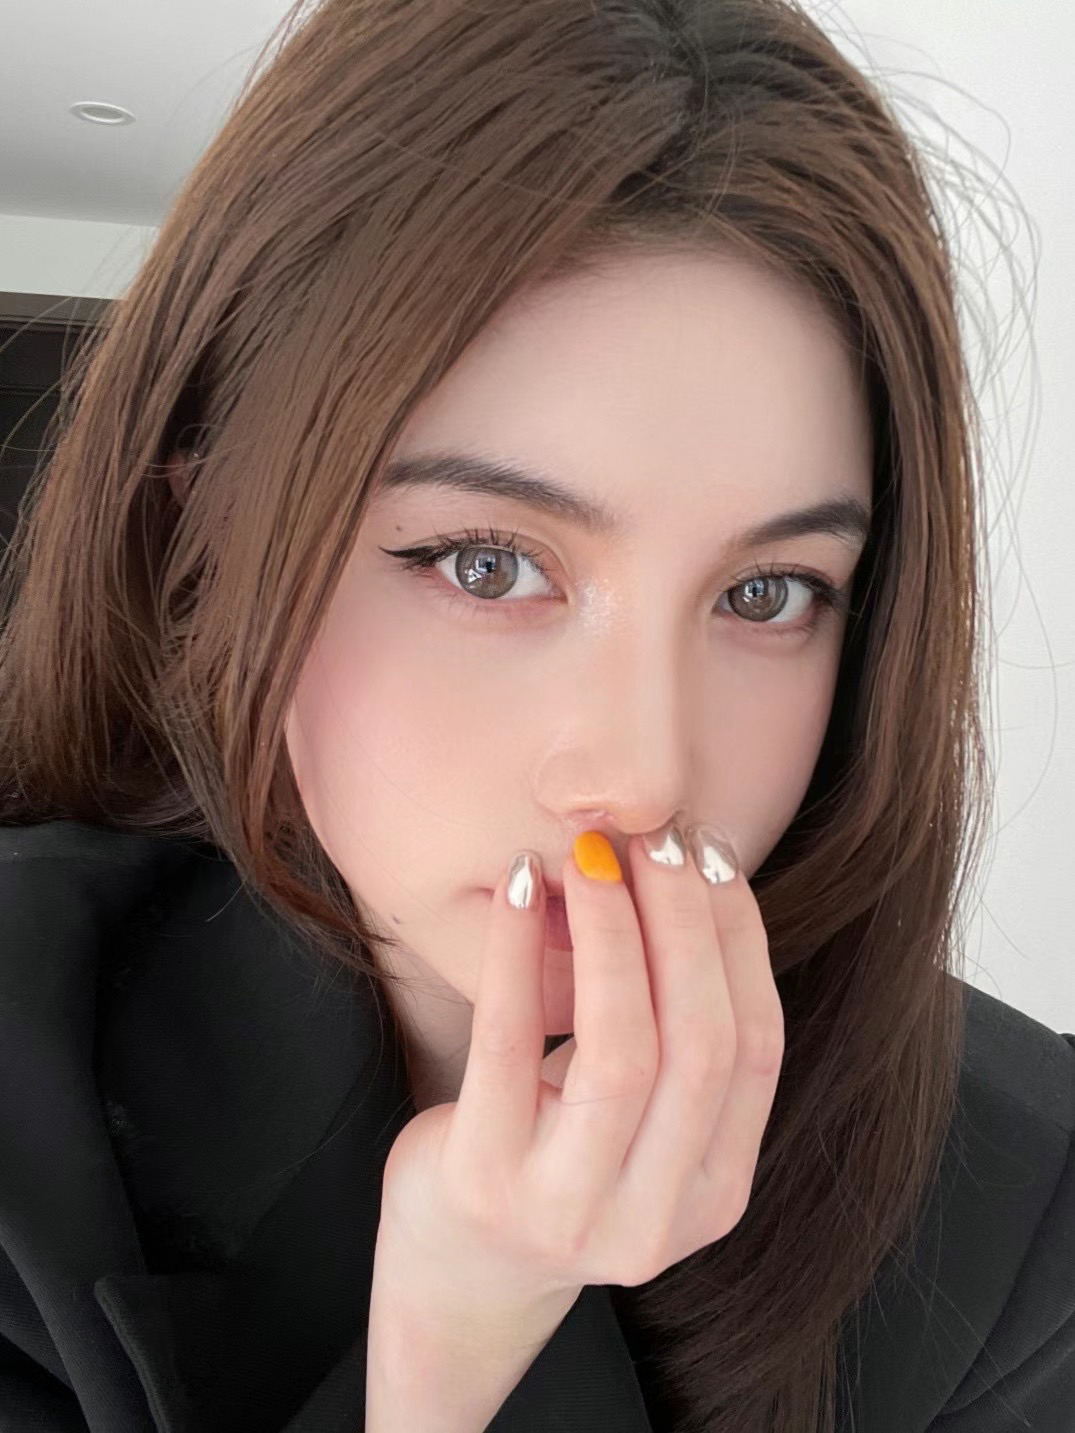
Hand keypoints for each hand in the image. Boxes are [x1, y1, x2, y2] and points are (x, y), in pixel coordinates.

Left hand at [371, 819, 785, 1354]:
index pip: (756, 1047)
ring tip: (591, 854)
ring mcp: (568, 1211)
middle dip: (684, 923)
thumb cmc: (558, 1156)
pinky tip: (519, 887)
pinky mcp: (484, 1181)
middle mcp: (654, 1218)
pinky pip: (511, 1044)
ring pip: (623, 1052)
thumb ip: (679, 1031)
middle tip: (653, 836)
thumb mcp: (641, 1117)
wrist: (457, 1266)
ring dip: (614, 932)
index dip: (740, 938)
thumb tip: (698, 872)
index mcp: (714, 1192)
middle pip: (701, 1045)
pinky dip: (519, 953)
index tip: (710, 854)